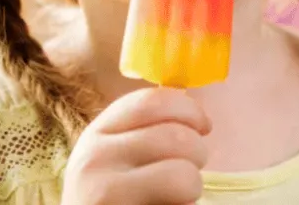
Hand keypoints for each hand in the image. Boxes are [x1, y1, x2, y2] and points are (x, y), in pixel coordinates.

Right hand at [62, 87, 210, 204]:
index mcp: (97, 133)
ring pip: (184, 176)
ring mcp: (105, 194)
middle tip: (188, 174)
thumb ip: (145, 133)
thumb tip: (198, 120)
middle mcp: (95, 158)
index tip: (204, 127)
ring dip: (193, 188)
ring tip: (176, 198)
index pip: (152, 102)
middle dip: (198, 155)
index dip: (189, 110)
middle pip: (176, 137)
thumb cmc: (108, 199)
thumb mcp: (114, 156)